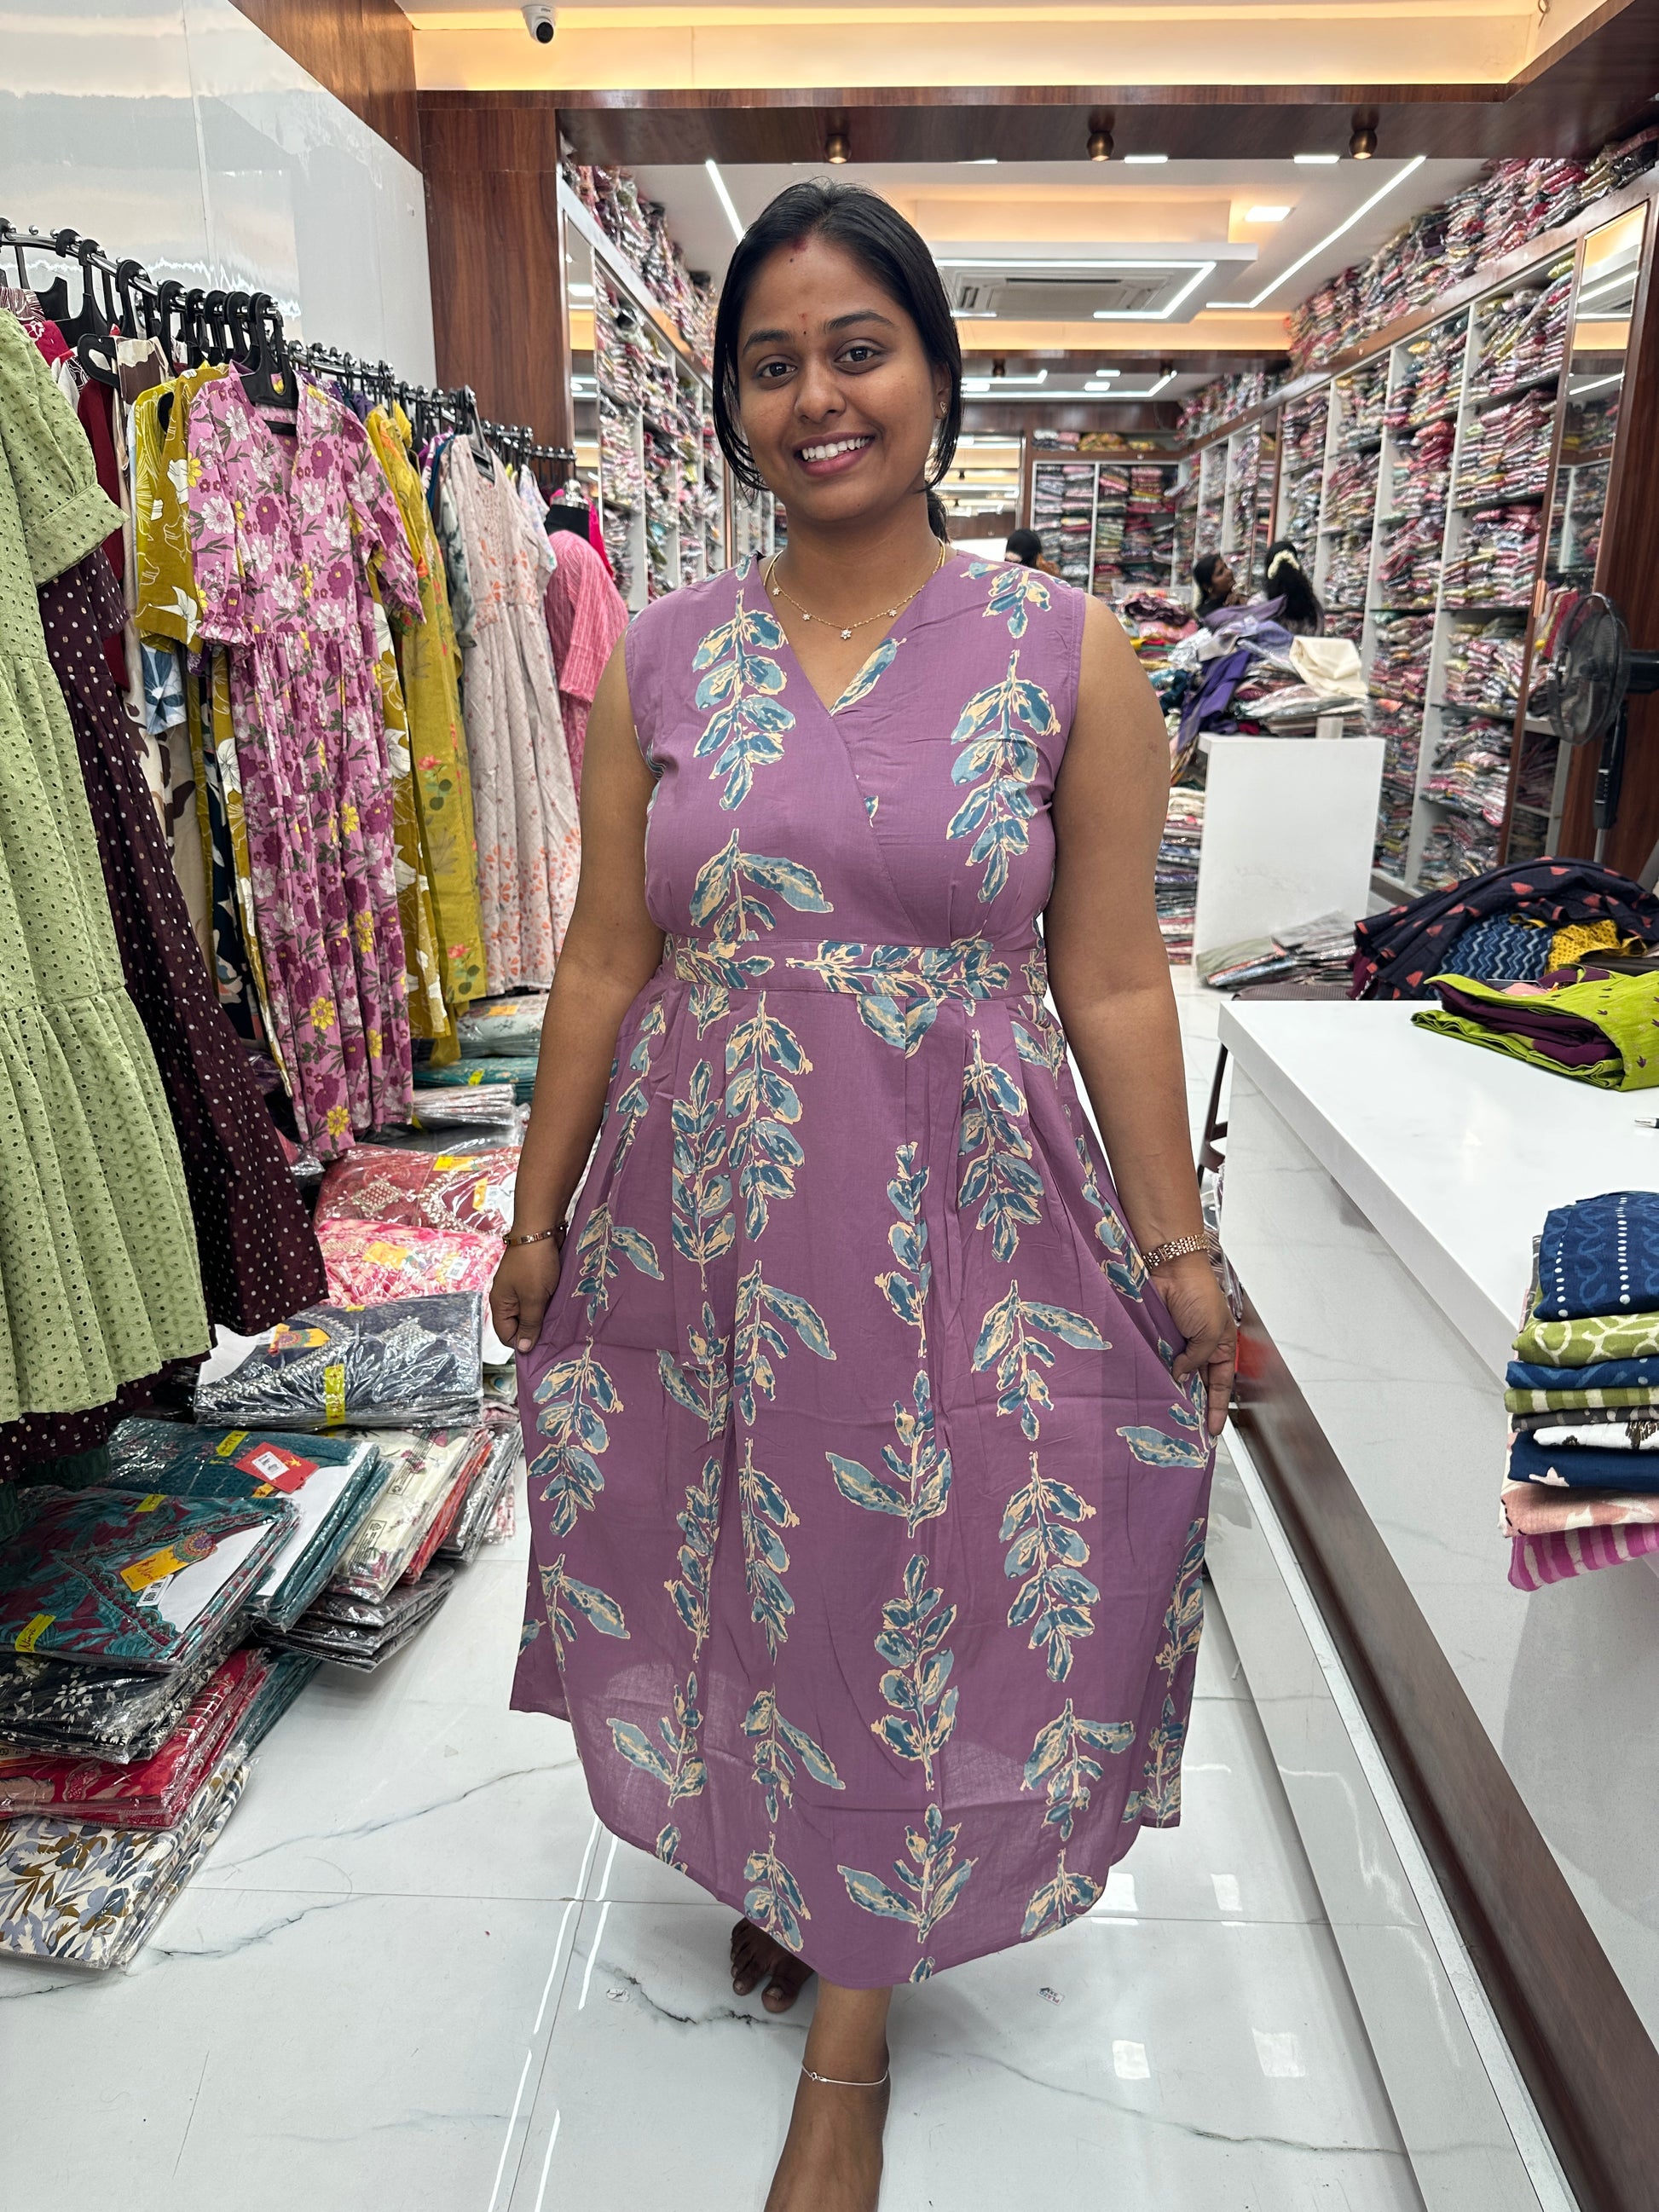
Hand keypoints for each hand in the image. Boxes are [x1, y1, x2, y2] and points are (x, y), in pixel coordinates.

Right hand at [490, 1238, 564, 1356]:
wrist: (541, 1228)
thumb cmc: (534, 1263)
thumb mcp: (533, 1298)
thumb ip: (529, 1323)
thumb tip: (523, 1348)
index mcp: (500, 1303)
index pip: (506, 1334)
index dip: (522, 1342)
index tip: (542, 1347)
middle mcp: (507, 1296)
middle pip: (518, 1323)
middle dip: (535, 1329)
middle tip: (554, 1335)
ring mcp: (519, 1286)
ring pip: (530, 1310)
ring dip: (543, 1315)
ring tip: (560, 1322)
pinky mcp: (532, 1278)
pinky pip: (538, 1298)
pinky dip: (547, 1303)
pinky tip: (560, 1306)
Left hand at [1155, 1255, 1236, 1438]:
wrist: (1171, 1268)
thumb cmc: (1199, 1294)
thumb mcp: (1210, 1334)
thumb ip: (1197, 1360)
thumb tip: (1180, 1378)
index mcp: (1223, 1345)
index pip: (1221, 1384)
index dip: (1217, 1408)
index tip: (1212, 1430)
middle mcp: (1202, 1346)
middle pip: (1200, 1383)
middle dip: (1196, 1405)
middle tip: (1189, 1430)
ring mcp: (1180, 1342)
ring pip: (1179, 1374)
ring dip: (1175, 1391)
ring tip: (1170, 1415)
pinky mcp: (1160, 1336)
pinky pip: (1160, 1361)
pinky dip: (1158, 1374)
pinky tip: (1154, 1388)